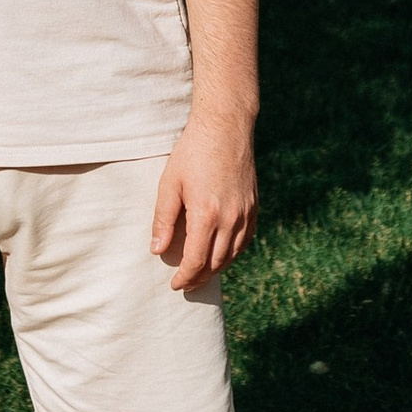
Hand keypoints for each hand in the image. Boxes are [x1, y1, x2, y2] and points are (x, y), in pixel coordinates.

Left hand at [150, 113, 257, 290]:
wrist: (225, 127)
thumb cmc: (192, 152)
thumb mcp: (169, 184)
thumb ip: (163, 220)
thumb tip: (157, 250)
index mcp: (206, 215)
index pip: (196, 261)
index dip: (184, 277)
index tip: (174, 285)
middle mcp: (230, 219)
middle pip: (215, 263)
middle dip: (199, 278)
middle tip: (185, 284)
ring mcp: (245, 213)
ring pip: (232, 255)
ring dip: (216, 269)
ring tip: (201, 274)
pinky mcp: (254, 206)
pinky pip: (245, 240)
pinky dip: (233, 253)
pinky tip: (222, 255)